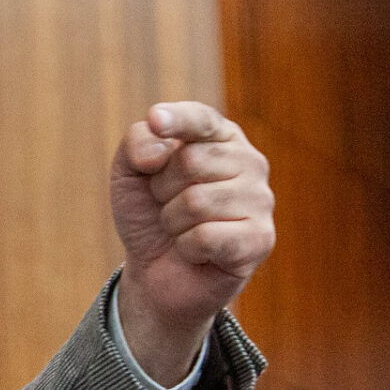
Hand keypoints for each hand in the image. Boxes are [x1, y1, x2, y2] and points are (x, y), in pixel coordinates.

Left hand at [110, 102, 274, 385]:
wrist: (155, 271)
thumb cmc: (149, 213)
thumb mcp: (129, 172)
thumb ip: (137, 142)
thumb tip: (161, 151)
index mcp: (220, 137)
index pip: (200, 118)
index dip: (176, 120)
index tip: (156, 120)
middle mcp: (250, 162)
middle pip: (190, 162)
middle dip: (161, 190)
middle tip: (167, 206)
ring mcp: (261, 201)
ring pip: (196, 202)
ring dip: (172, 222)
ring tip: (180, 229)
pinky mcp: (260, 240)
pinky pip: (206, 237)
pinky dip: (186, 247)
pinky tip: (196, 251)